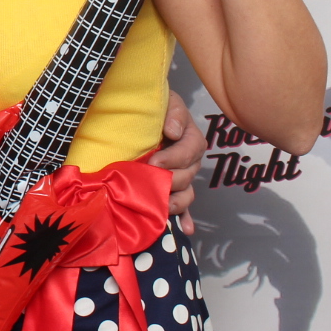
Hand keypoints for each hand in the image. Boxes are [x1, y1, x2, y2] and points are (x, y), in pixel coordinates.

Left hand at [148, 89, 205, 232]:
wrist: (140, 115)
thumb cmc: (154, 107)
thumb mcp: (166, 100)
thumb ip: (174, 112)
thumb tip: (173, 131)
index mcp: (191, 139)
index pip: (189, 151)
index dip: (173, 158)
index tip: (153, 161)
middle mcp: (190, 161)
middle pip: (186, 176)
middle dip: (169, 181)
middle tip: (150, 182)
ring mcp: (182, 178)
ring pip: (186, 195)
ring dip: (175, 203)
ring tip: (163, 208)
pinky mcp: (172, 190)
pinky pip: (183, 207)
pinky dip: (184, 219)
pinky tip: (184, 230)